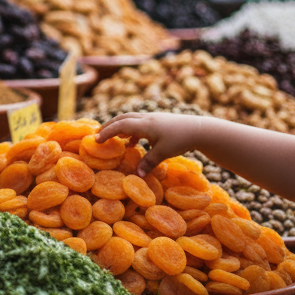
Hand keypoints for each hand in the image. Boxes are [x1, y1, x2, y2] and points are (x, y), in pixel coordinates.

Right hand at [96, 112, 214, 176]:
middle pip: (122, 119)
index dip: (107, 132)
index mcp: (145, 125)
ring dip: (119, 128)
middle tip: (97, 135)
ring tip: (112, 139)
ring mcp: (152, 119)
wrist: (199, 129)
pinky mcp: (158, 122)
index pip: (120, 125)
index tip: (95, 140)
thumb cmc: (181, 140)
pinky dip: (131, 132)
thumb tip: (137, 175)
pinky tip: (132, 144)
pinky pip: (138, 124)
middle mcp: (146, 119)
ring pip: (130, 120)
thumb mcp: (163, 153)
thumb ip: (149, 163)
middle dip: (108, 126)